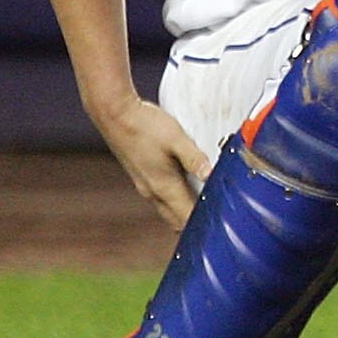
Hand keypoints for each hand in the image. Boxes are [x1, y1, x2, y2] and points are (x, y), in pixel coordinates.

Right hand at [99, 96, 209, 226]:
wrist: (115, 115)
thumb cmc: (145, 126)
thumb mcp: (176, 139)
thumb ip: (195, 159)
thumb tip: (211, 176)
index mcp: (163, 186)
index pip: (185, 217)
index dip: (204, 222)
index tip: (222, 221)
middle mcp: (152, 191)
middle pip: (177, 219)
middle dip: (195, 220)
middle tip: (219, 215)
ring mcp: (144, 185)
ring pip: (168, 209)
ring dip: (186, 209)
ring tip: (208, 202)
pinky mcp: (142, 176)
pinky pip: (162, 197)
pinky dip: (177, 199)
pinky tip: (190, 185)